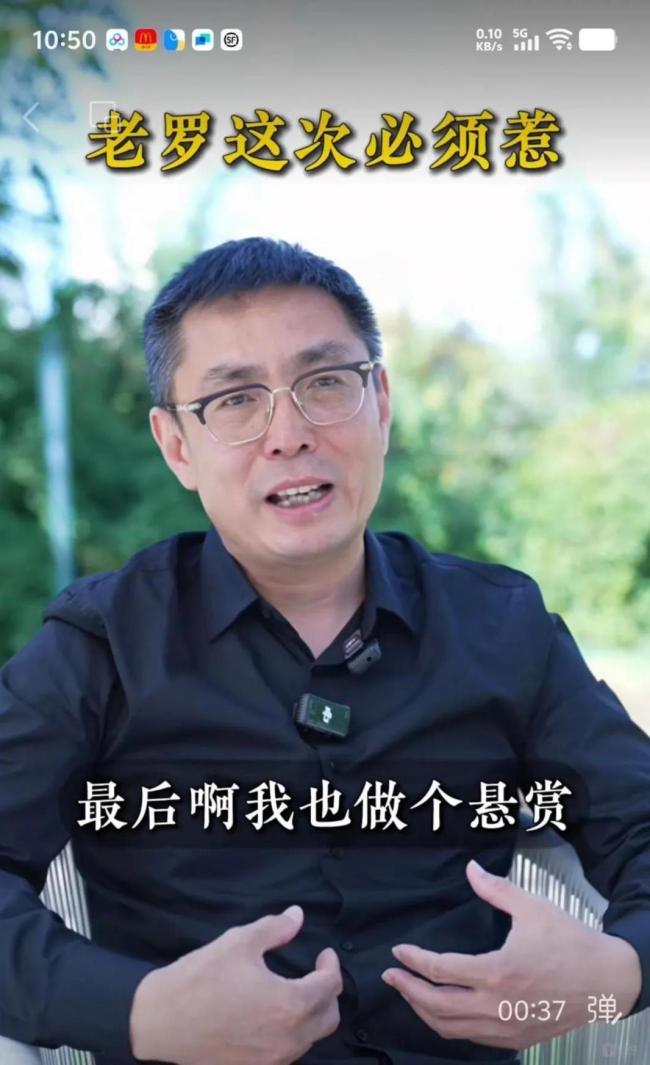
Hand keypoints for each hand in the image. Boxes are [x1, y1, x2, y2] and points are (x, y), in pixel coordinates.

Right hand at [130, 904, 342, 1064]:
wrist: (158, 1025)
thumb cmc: (199, 980)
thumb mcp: (238, 942)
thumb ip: (275, 928)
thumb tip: (297, 915)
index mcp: (291, 1005)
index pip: (330, 986)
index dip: (330, 965)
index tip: (323, 954)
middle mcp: (289, 1040)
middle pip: (329, 1018)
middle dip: (328, 992)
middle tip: (314, 973)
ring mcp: (273, 1061)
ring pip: (310, 1039)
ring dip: (311, 1015)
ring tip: (294, 992)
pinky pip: (287, 1053)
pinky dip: (290, 1034)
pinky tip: (272, 1016)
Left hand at [381, 859, 641, 1049]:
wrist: (609, 982)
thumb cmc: (571, 942)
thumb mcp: (533, 908)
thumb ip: (496, 889)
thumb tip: (470, 869)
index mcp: (498, 972)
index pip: (441, 970)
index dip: (414, 961)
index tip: (398, 951)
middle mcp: (497, 1006)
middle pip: (436, 1006)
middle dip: (408, 990)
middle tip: (390, 976)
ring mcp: (506, 1028)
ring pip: (451, 1029)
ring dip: (423, 1012)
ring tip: (409, 993)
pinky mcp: (516, 1039)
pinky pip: (471, 1038)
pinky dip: (449, 1027)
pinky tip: (442, 1012)